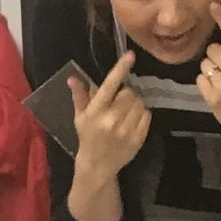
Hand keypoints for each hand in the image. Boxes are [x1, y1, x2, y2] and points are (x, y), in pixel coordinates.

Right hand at [69, 53, 150, 176]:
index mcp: (96, 112)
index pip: (110, 85)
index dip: (120, 68)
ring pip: (139, 103)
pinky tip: (131, 122)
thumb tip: (73, 78)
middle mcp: (111, 120)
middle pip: (129, 92)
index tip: (131, 55)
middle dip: (125, 94)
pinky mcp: (138, 138)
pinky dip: (141, 115)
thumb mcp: (80, 117)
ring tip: (125, 113)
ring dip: (134, 104)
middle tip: (118, 103)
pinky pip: (147, 115)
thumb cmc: (88, 137)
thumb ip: (80, 96)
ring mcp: (126, 130)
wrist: (97, 165)